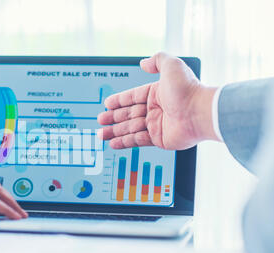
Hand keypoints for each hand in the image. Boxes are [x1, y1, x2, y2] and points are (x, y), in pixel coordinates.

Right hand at [97, 52, 218, 149]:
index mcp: (157, 93)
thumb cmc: (188, 89)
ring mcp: (157, 125)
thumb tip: (144, 63)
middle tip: (100, 120)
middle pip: (128, 114)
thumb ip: (157, 60)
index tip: (107, 104)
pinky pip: (137, 140)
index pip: (132, 97)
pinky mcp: (159, 139)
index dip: (119, 100)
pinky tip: (113, 143)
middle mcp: (156, 109)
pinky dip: (124, 142)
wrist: (200, 113)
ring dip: (114, 131)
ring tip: (101, 134)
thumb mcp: (171, 65)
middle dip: (113, 118)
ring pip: (130, 128)